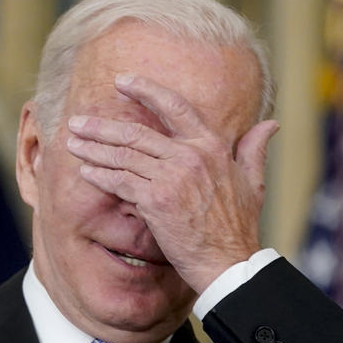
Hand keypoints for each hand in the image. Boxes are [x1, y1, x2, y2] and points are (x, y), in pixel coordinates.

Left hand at [65, 74, 278, 293]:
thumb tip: (270, 124)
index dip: (145, 90)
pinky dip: (100, 176)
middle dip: (102, 127)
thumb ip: (254, 149)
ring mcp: (172, 176)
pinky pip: (120, 182)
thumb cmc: (239, 227)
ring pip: (124, 156)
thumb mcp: (253, 181)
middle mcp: (190, 155)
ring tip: (72, 142)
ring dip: (93, 149)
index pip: (175, 107)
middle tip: (78, 121)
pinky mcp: (156, 200)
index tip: (121, 81)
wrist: (229, 261)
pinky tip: (84, 172)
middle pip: (136, 133)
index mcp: (212, 146)